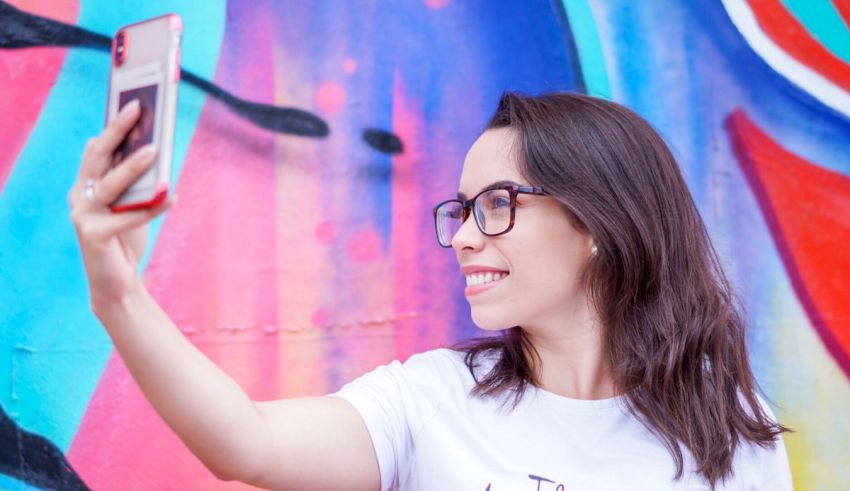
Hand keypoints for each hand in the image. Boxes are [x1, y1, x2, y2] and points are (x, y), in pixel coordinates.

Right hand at [68, 100, 176, 311]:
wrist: (118, 284)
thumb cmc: (126, 239)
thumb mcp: (130, 204)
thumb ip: (131, 181)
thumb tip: (150, 147)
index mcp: (85, 185)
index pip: (97, 149)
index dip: (114, 126)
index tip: (133, 104)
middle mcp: (78, 197)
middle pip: (98, 157)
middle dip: (118, 131)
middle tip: (138, 111)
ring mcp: (83, 216)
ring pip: (111, 185)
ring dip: (133, 166)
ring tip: (156, 151)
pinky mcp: (94, 236)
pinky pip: (128, 216)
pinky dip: (151, 206)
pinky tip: (173, 197)